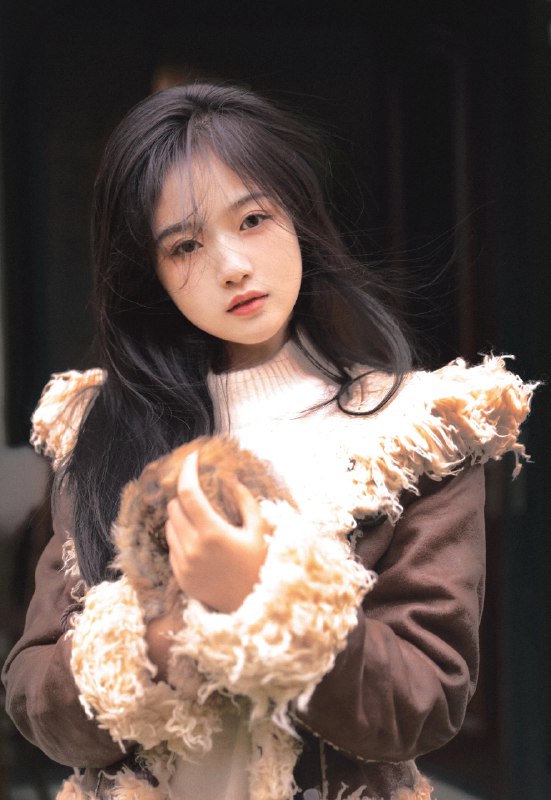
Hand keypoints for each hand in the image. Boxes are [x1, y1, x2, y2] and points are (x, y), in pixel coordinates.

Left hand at [164, 451, 270, 612]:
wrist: (256, 608)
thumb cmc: (262, 565)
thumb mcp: (259, 529)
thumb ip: (243, 500)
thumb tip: (228, 477)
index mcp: (213, 533)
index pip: (188, 492)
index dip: (187, 470)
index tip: (192, 458)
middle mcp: (193, 548)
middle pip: (174, 506)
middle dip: (186, 495)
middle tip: (202, 493)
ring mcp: (184, 564)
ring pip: (170, 526)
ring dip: (182, 516)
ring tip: (203, 519)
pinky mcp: (181, 577)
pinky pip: (172, 546)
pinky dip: (181, 536)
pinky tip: (201, 541)